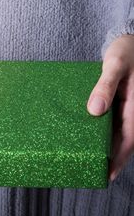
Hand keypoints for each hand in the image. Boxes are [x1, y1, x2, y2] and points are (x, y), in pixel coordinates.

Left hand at [87, 34, 133, 181]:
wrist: (129, 40)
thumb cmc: (125, 51)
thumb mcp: (114, 65)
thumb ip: (104, 86)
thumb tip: (95, 110)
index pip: (129, 139)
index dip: (119, 158)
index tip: (108, 175)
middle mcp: (133, 110)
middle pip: (123, 140)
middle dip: (110, 158)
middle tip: (92, 172)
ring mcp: (127, 107)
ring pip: (117, 132)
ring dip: (105, 146)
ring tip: (87, 159)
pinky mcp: (119, 102)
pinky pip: (111, 121)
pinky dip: (102, 130)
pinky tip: (87, 136)